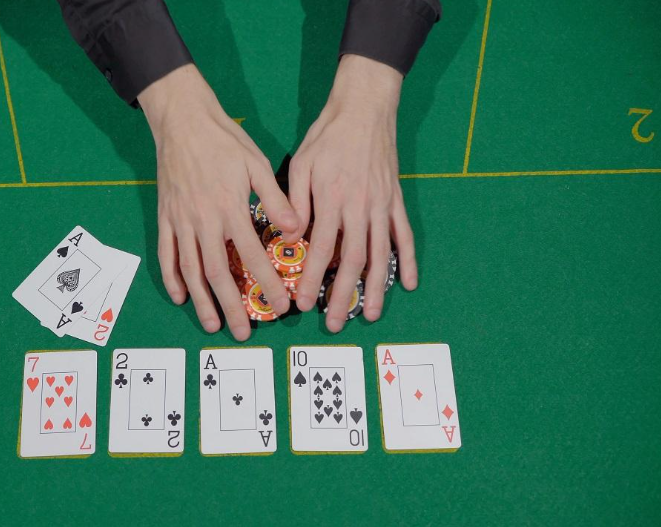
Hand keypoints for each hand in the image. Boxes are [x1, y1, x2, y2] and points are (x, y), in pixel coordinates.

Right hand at [139, 65, 299, 339]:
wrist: (181, 120)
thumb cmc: (224, 140)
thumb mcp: (256, 164)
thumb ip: (276, 198)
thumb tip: (294, 230)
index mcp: (230, 209)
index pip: (252, 257)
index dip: (267, 284)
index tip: (281, 305)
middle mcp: (204, 222)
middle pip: (218, 274)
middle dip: (232, 306)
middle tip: (243, 333)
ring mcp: (181, 222)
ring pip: (191, 271)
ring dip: (202, 301)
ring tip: (212, 324)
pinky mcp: (165, 218)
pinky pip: (166, 255)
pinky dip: (172, 278)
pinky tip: (180, 297)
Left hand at [288, 55, 417, 331]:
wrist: (365, 108)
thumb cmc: (328, 136)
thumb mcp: (302, 164)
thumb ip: (296, 201)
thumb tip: (292, 236)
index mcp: (333, 200)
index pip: (322, 249)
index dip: (313, 279)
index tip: (304, 303)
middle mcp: (360, 208)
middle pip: (354, 261)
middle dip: (343, 295)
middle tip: (335, 323)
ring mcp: (382, 206)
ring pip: (381, 255)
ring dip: (377, 288)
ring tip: (372, 315)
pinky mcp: (396, 200)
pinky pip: (404, 235)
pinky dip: (408, 260)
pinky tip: (408, 284)